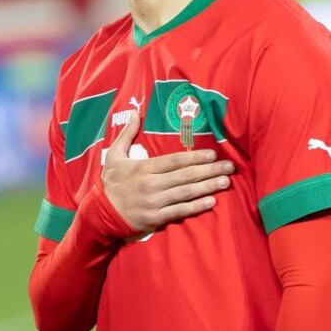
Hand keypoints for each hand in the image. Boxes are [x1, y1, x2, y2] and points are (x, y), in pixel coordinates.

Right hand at [101, 109, 233, 233]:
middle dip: (209, 170)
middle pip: (185, 176)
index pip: (174, 161)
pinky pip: (180, 211)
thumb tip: (136, 113)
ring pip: (186, 193)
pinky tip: (211, 201)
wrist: (101, 213)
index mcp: (143, 168)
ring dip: (208, 187)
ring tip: (225, 182)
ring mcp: (154, 202)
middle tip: (229, 167)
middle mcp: (150, 184)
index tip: (212, 154)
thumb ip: (127, 134)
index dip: (194, 157)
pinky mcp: (156, 218)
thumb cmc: (111, 182)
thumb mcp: (114, 156)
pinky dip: (196, 207)